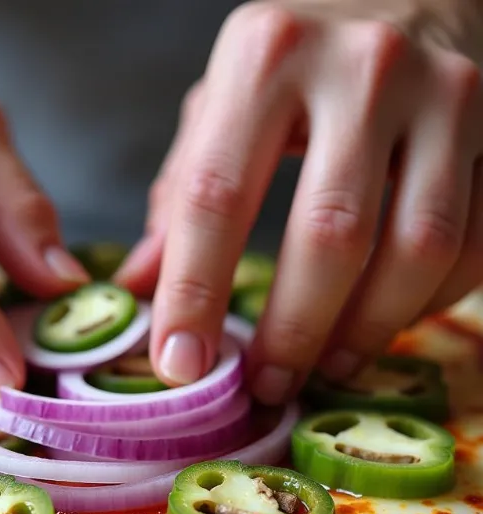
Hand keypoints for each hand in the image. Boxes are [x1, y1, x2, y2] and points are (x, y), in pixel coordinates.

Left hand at [117, 0, 482, 403]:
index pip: (215, 196)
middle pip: (328, 235)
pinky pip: (473, 243)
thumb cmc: (297, 58)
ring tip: (324, 369)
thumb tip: (137, 286)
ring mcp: (447, 94)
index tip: (179, 364)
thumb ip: (183, 189)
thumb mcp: (224, 101)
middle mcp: (363, 67)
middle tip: (264, 385)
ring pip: (417, 249)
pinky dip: (429, 303)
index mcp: (266, 56)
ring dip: (367, 331)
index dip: (193, 293)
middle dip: (292, 331)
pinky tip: (384, 323)